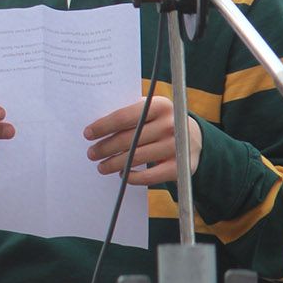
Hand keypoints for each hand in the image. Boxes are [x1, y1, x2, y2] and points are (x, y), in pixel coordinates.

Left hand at [85, 95, 200, 185]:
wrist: (195, 138)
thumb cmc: (160, 121)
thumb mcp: (150, 110)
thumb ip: (129, 113)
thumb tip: (96, 126)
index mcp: (159, 105)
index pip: (123, 117)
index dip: (103, 126)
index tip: (87, 134)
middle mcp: (170, 125)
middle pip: (128, 139)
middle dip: (105, 148)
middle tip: (91, 153)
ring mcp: (177, 146)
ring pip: (135, 158)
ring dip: (114, 164)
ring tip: (102, 167)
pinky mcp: (180, 167)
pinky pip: (150, 176)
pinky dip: (133, 177)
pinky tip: (123, 174)